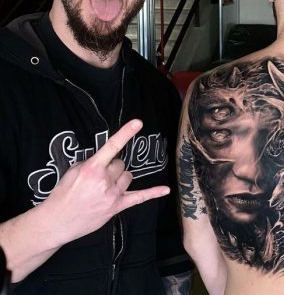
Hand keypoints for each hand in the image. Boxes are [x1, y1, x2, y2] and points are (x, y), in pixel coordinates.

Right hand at [42, 119, 169, 245]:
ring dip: (120, 178)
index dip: (126, 133)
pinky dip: (153, 193)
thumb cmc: (63, 195)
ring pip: (128, 176)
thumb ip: (91, 163)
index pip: (112, 146)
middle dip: (112, 168)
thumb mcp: (72, 172)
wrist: (57, 221)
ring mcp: (113, 194)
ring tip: (105, 187)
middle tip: (98, 178)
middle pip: (121, 164)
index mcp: (92, 168)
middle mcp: (104, 180)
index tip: (138, 123)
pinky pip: (140, 198)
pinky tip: (166, 190)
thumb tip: (105, 160)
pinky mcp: (117, 207)